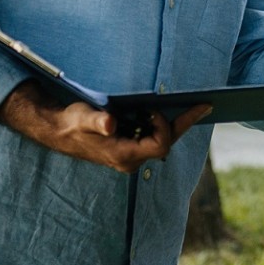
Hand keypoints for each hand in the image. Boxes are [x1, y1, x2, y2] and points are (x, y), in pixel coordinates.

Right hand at [0, 79, 206, 172]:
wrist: (57, 129)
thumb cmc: (71, 123)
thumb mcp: (82, 118)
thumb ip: (96, 121)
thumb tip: (109, 124)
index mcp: (124, 155)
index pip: (160, 145)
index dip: (162, 126)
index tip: (153, 109)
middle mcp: (130, 159)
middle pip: (166, 142)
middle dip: (184, 123)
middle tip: (206, 105)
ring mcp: (130, 155)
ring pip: (161, 140)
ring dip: (174, 123)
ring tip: (194, 105)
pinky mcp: (128, 147)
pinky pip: (152, 137)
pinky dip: (161, 123)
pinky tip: (168, 110)